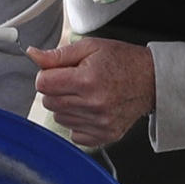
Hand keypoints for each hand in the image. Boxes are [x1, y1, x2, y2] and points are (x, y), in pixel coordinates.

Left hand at [30, 36, 155, 148]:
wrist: (151, 80)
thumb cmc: (122, 61)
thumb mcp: (90, 48)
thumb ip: (58, 54)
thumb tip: (33, 55)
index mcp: (87, 80)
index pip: (43, 84)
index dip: (47, 75)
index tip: (57, 72)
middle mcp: (93, 104)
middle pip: (48, 102)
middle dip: (56, 90)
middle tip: (74, 82)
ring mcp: (100, 122)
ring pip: (59, 118)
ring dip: (66, 106)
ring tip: (85, 94)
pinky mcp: (106, 135)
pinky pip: (74, 134)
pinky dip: (78, 122)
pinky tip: (91, 109)